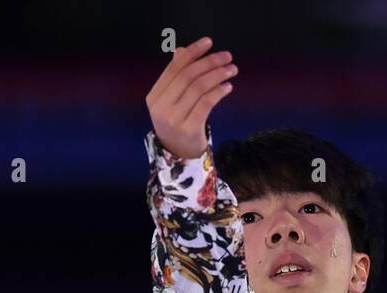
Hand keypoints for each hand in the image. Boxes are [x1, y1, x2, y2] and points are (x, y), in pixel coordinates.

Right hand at [145, 36, 236, 158]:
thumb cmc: (178, 123)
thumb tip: (181, 50)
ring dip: (217, 75)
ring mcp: (174, 119)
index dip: (192, 52)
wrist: (179, 155)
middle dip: (209, 62)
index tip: (209, 42)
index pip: (174, 68)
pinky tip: (227, 86)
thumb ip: (176, 77)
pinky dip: (218, 92)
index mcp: (154, 96)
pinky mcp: (189, 129)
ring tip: (231, 70)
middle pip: (187, 76)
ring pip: (198, 88)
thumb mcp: (172, 101)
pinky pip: (206, 103)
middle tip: (227, 56)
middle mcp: (161, 107)